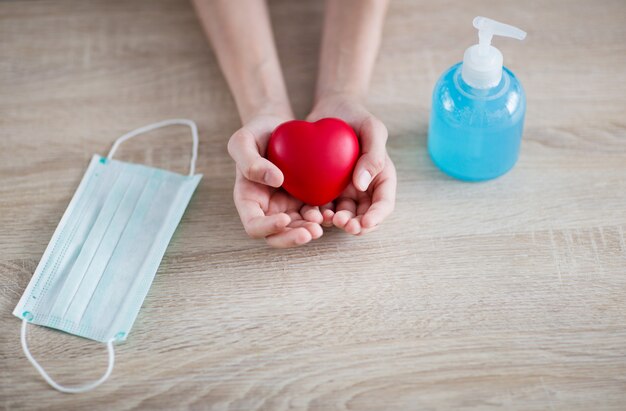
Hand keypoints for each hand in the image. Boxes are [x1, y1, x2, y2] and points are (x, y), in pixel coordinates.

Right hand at [228, 114, 323, 247]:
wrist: (278, 128)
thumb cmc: (255, 133)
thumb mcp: (243, 141)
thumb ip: (250, 161)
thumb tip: (275, 181)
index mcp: (248, 200)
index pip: (254, 225)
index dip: (268, 227)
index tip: (284, 218)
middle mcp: (267, 210)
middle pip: (277, 236)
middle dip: (293, 237)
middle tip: (312, 231)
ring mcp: (287, 207)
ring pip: (298, 229)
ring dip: (310, 229)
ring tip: (325, 220)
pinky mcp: (305, 200)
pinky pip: (315, 213)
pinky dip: (323, 215)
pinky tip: (333, 211)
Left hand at [307, 94, 396, 234]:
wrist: (330, 110)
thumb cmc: (356, 116)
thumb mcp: (372, 128)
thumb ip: (373, 154)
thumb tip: (363, 185)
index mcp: (380, 178)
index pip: (384, 203)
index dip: (376, 217)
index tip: (365, 223)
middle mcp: (364, 190)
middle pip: (363, 216)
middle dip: (355, 225)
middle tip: (342, 223)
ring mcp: (343, 192)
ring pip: (341, 216)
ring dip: (334, 222)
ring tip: (323, 217)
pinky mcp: (323, 189)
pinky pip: (320, 206)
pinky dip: (316, 213)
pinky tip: (309, 211)